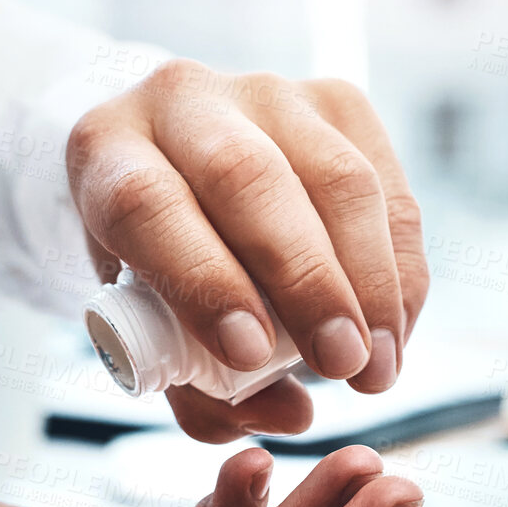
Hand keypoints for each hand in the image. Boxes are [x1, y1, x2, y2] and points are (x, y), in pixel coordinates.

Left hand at [66, 63, 428, 441]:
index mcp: (106, 150)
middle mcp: (182, 101)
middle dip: (307, 283)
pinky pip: (388, 184)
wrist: (176, 167)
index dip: (204, 280)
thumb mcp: (146, 323)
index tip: (251, 355)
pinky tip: (395, 325)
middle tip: (342, 363)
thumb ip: (200, 386)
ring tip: (380, 361)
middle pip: (250, 181)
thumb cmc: (156, 259)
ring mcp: (267, 92)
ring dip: (372, 281)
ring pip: (337, 178)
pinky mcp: (337, 101)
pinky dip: (401, 266)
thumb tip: (294, 414)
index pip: (148, 205)